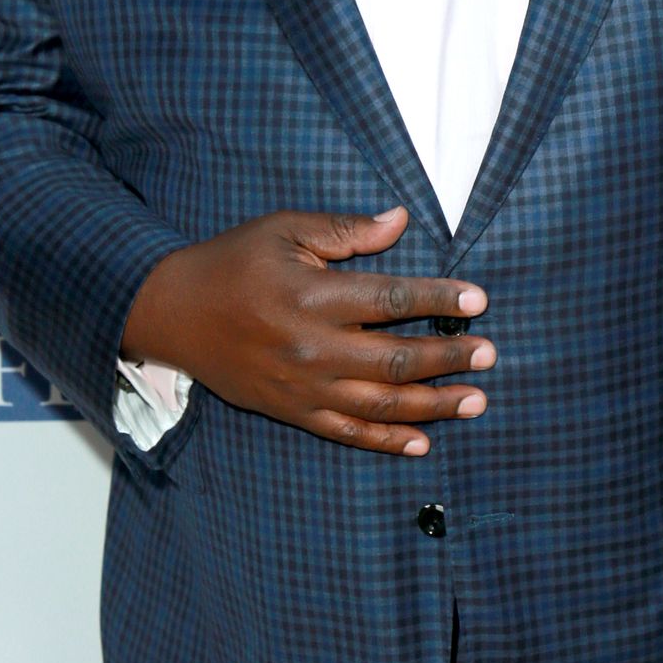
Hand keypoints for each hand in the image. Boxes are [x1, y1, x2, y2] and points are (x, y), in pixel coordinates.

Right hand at [121, 205, 492, 456]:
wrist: (172, 312)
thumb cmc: (232, 262)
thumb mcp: (284, 229)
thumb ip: (345, 230)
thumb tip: (401, 220)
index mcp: (312, 295)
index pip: (391, 299)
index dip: (439, 299)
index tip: (478, 300)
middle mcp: (312, 346)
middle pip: (395, 360)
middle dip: (449, 358)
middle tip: (490, 355)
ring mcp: (303, 386)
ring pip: (380, 405)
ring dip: (433, 405)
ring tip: (476, 400)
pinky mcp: (292, 411)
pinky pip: (347, 433)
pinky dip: (387, 441)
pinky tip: (424, 441)